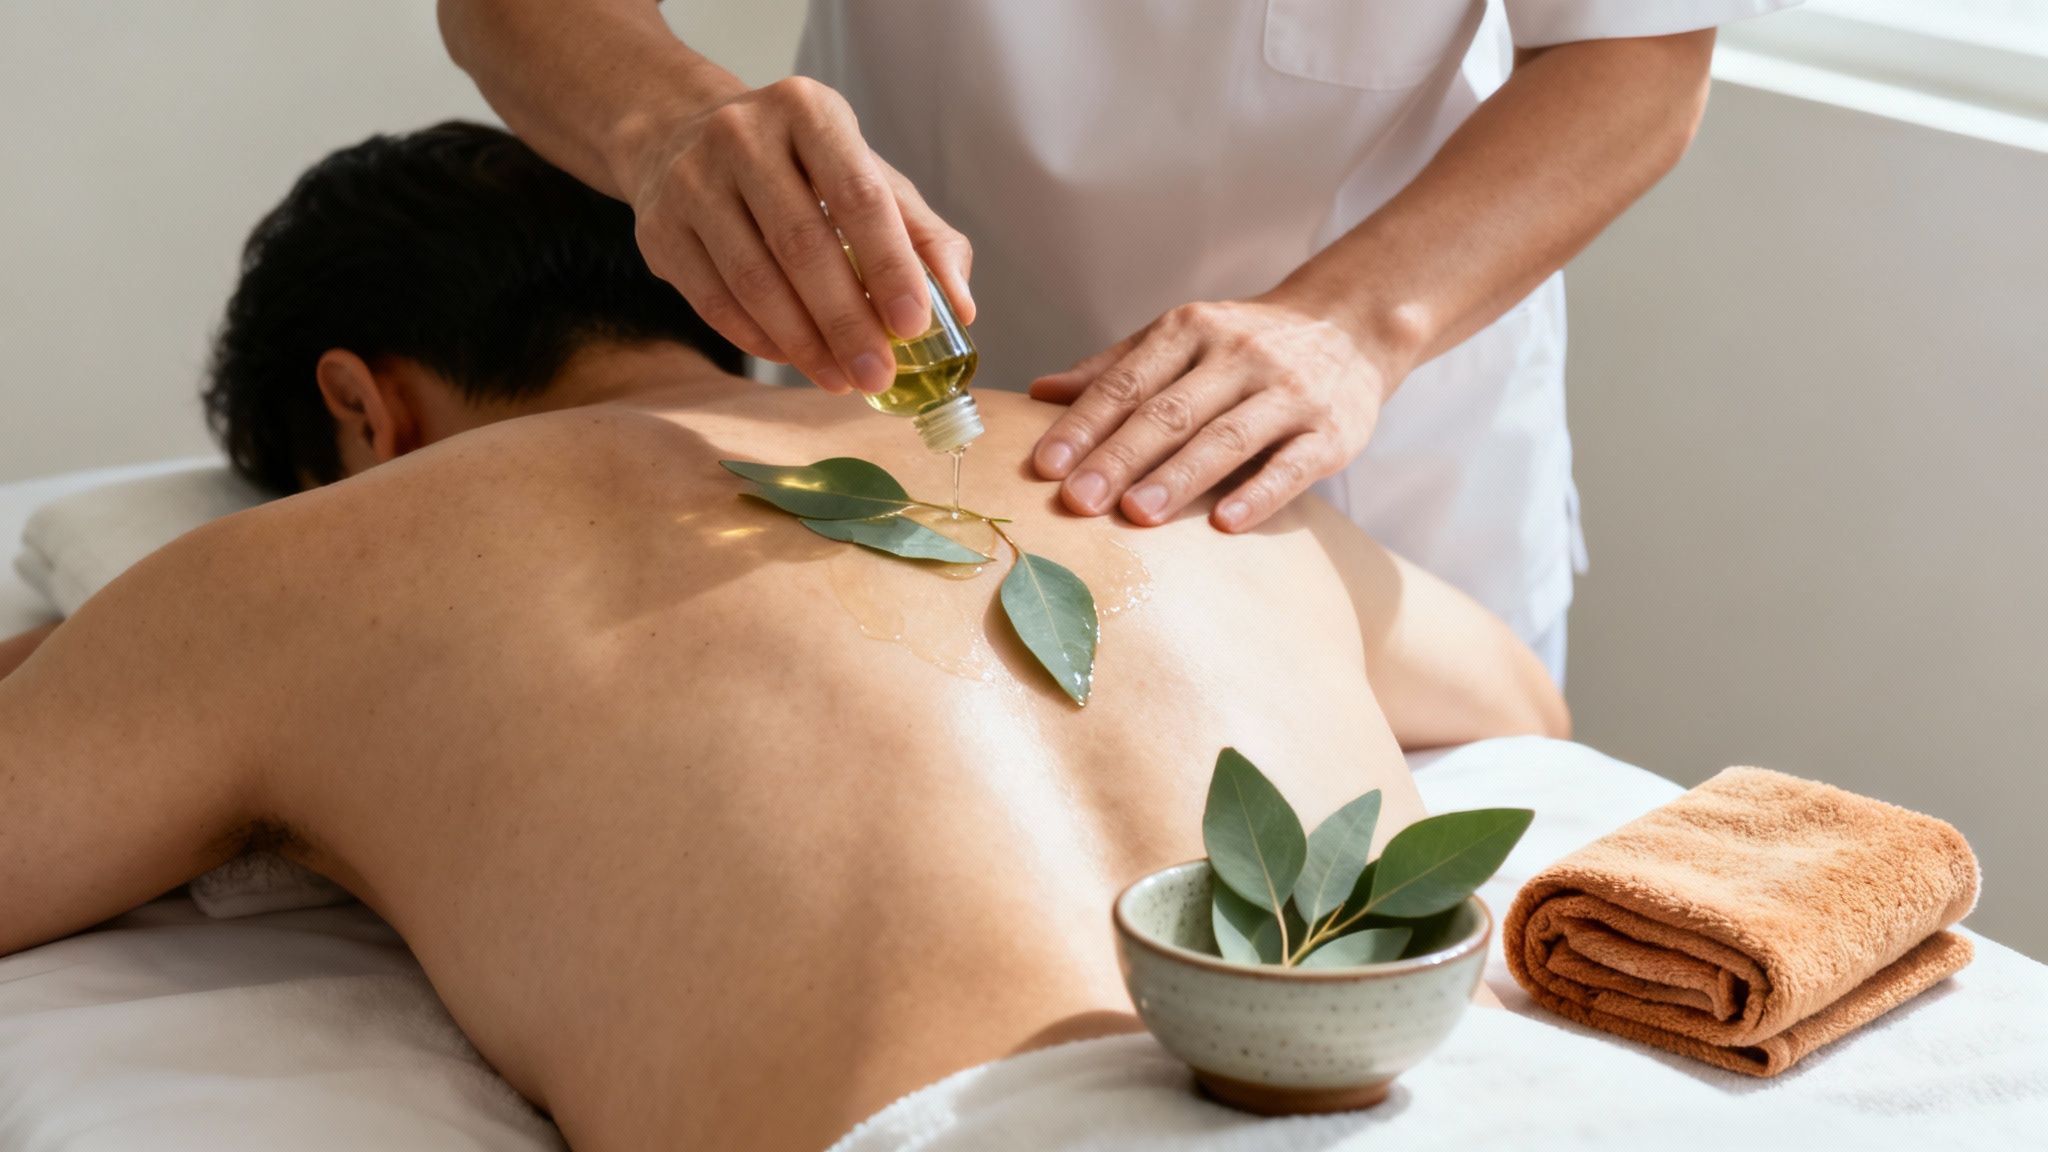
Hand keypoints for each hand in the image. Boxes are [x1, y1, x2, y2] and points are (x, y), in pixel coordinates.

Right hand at [621, 77, 973, 394]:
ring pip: (753, 280)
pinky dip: (760, 340)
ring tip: (842, 379)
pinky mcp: (657, 228)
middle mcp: (742, 134)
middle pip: (802, 245)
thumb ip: (921, 235)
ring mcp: (690, 179)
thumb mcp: (865, 176)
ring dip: (804, 343)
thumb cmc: (797, 167)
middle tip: (878, 373)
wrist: (680, 137)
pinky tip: (796, 360)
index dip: (888, 265)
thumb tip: (959, 307)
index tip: (914, 325)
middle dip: (846, 321)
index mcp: (808, 110)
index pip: (858, 195)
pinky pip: (713, 301)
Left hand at [1029, 297, 1393, 531]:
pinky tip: (1224, 525)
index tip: (1046, 466)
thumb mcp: (1181, 338)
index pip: (1127, 382)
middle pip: (1169, 412)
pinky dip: (1258, 494)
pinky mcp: (1330, 432)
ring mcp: (1286, 394)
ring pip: (1224, 438)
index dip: (1084, 424)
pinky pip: (1290, 466)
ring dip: (1178, 478)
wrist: (1351, 325)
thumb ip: (1114, 368)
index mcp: (1190, 331)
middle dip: (1119, 457)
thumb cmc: (1245, 343)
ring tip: (1134, 515)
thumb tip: (1038, 393)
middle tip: (1077, 500)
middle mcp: (1237, 356)